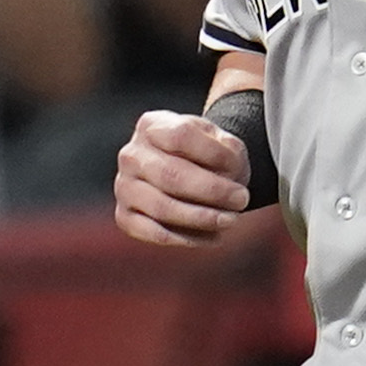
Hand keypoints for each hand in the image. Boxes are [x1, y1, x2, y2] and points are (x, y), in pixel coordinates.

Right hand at [116, 105, 255, 245]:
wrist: (189, 172)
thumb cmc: (207, 155)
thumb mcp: (222, 142)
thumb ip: (227, 152)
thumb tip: (226, 178)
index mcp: (151, 126)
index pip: (180, 136)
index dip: (213, 155)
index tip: (238, 172)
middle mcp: (131, 155)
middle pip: (170, 175)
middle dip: (211, 191)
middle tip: (241, 201)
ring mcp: (124, 186)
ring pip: (162, 207)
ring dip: (201, 218)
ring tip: (230, 220)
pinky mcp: (125, 216)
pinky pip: (154, 233)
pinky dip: (187, 239)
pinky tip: (213, 237)